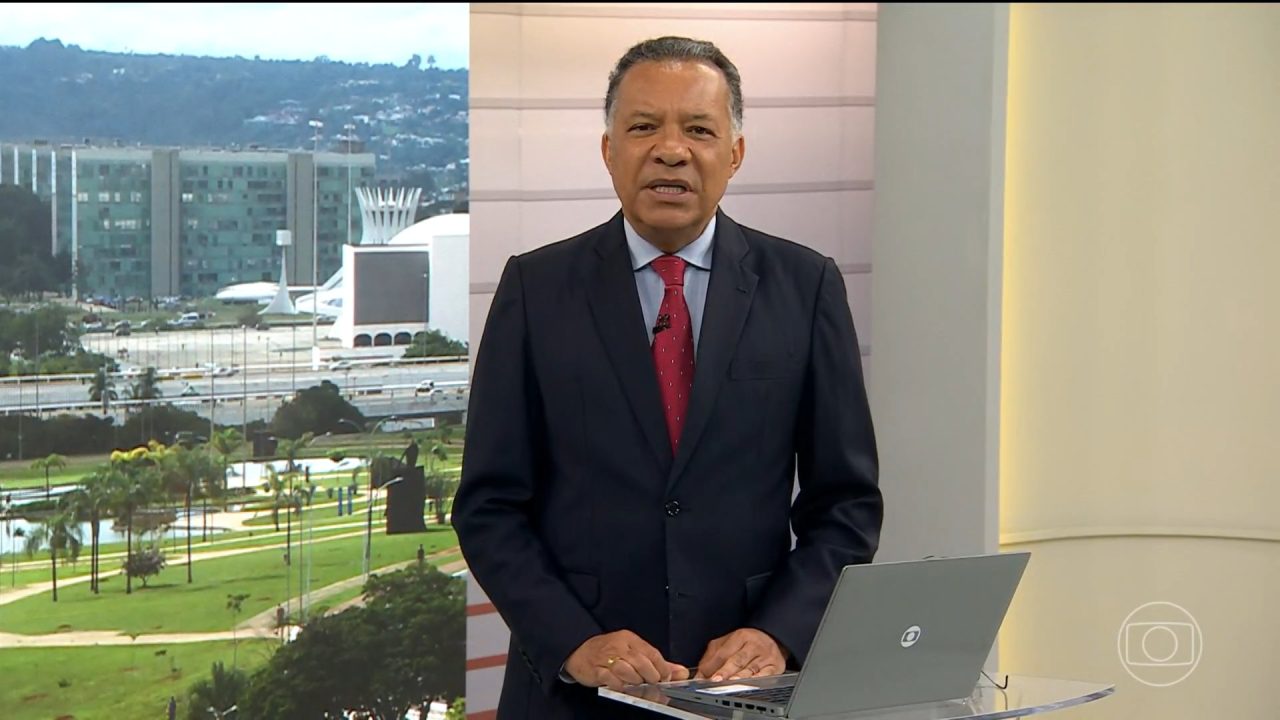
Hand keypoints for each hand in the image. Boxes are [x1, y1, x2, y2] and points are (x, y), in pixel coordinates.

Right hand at [564, 630, 690, 689]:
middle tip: (653, 684)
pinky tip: (624, 687)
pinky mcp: (596, 670)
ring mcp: (606, 658)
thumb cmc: (608, 652)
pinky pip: (612, 680)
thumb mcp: (632, 651)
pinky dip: (620, 686)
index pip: (651, 653)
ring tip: (639, 685)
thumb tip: (681, 672)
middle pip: (641, 662)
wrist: (578, 650)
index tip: (666, 678)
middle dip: (651, 676)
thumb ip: (657, 662)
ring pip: (627, 671)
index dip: (662, 668)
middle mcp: (619, 647)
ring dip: (636, 681)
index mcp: (629, 639)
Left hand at [695, 628, 786, 681]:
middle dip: (725, 671)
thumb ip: (712, 657)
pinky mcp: (775, 666)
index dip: (712, 665)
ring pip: (751, 668)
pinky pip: (767, 675)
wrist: (774, 638)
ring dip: (740, 677)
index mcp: (739, 637)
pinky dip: (758, 681)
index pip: (723, 652)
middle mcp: (753, 645)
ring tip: (730, 684)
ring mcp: (765, 656)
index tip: (703, 677)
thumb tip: (700, 676)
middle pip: (737, 660)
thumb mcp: (729, 642)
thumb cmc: (747, 643)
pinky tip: (750, 685)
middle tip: (715, 681)